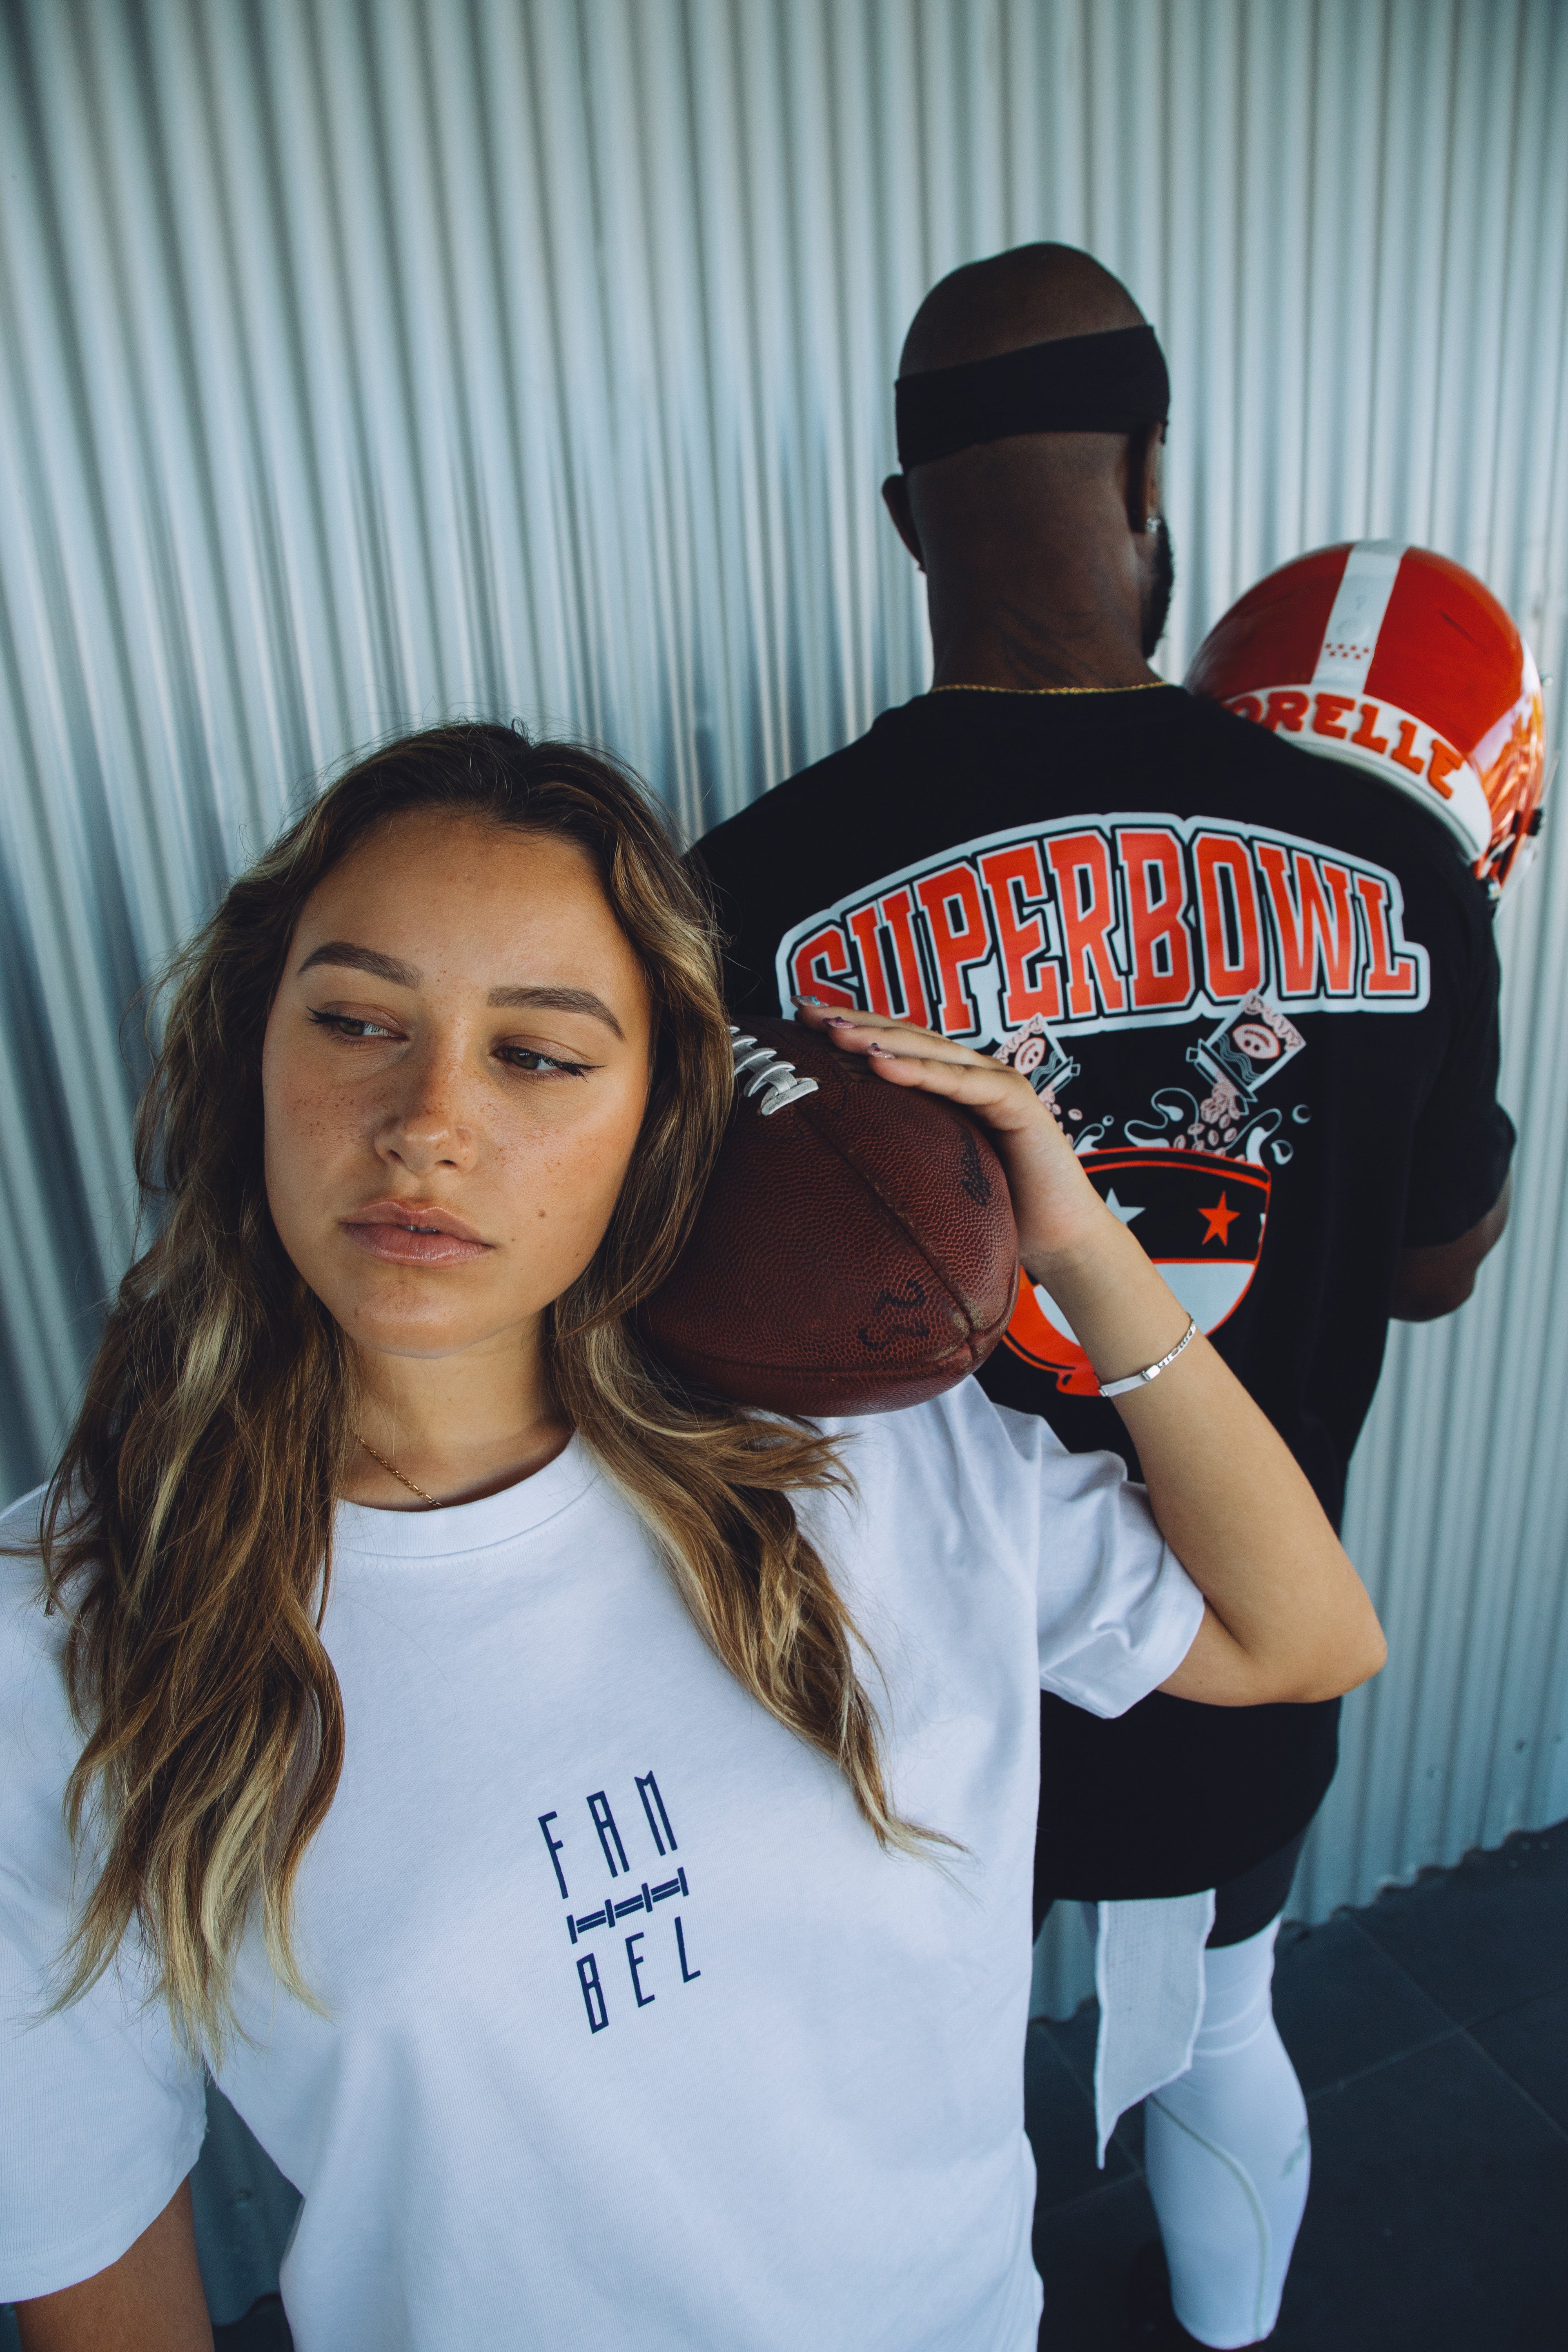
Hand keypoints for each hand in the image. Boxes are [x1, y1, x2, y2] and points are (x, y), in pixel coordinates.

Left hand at [790, 998, 1114, 1282]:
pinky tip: (881, 1065)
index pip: (894, 1045)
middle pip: (905, 1037)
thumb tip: (830, 1157)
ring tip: (834, 1033)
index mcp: (951, 1084)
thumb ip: (897, 1150)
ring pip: (930, 1051)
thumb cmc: (997, 1208)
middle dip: (855, 1022)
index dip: (850, 1026)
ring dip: (880, 1039)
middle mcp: (973, 1073)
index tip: (801, 1018)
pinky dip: (921, 1072)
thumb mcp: (932, 1170)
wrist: (1057, 1237)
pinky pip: (961, 1084)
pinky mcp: (1018, 1102)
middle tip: (806, 1013)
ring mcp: (998, 1082)